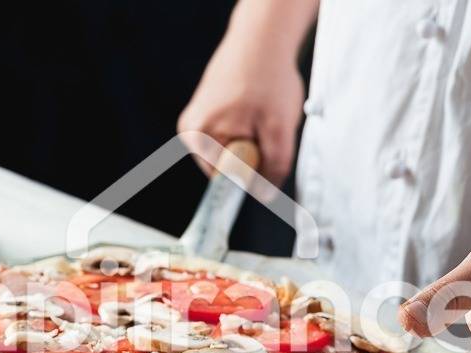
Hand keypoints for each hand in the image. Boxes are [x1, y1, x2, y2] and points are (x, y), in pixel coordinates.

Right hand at [177, 1, 312, 184]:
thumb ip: (274, 166)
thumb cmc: (267, 77)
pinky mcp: (204, 116)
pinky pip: (229, 139)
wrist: (260, 39)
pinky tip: (252, 111)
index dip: (250, 176)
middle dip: (252, 156)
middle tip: (265, 129)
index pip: (225, 183)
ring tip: (258, 116)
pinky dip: (246, 131)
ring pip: (231, 154)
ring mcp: (195, 123)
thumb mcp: (280, 127)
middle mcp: (191, 133)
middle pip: (227, 169)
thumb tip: (265, 195)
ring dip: (252, 143)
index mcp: (199, 138)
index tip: (265, 162)